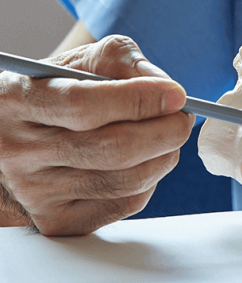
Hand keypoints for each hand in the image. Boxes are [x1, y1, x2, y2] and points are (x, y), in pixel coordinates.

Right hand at [0, 35, 193, 234]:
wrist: (15, 138)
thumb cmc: (55, 92)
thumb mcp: (77, 62)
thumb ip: (122, 62)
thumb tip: (166, 88)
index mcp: (18, 101)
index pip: (84, 105)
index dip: (140, 100)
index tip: (176, 95)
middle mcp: (19, 151)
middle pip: (113, 149)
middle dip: (166, 131)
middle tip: (183, 118)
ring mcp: (35, 192)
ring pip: (127, 181)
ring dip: (164, 156)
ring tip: (167, 136)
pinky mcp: (57, 221)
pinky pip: (125, 204)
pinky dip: (150, 181)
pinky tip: (143, 162)